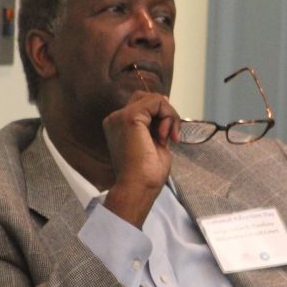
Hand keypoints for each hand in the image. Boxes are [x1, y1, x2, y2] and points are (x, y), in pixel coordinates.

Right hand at [102, 91, 180, 227]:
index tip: (169, 137)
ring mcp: (120, 117)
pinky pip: (157, 102)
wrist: (138, 187)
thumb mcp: (154, 142)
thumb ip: (156, 123)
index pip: (143, 106)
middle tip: (171, 136)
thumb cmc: (147, 174)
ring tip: (168, 137)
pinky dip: (169, 116)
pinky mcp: (130, 117)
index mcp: (119, 126)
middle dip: (165, 112)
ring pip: (154, 99)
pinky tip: (165, 136)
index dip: (161, 116)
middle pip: (146, 98)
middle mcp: (115, 119)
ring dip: (169, 115)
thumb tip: (164, 100)